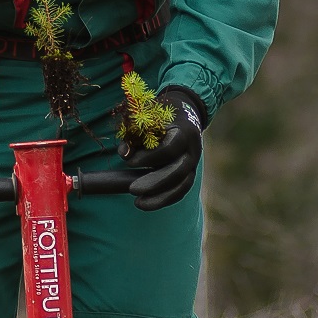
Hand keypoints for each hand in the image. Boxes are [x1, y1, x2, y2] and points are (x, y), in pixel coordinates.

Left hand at [121, 86, 205, 210]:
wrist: (185, 114)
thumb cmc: (161, 115)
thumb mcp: (148, 117)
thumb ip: (134, 134)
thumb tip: (124, 153)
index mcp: (184, 131)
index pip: (170, 149)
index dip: (149, 157)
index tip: (130, 161)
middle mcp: (193, 149)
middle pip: (178, 171)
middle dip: (154, 183)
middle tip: (132, 190)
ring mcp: (194, 163)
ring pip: (183, 185)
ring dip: (161, 198)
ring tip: (139, 203)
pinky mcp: (190, 173)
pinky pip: (181, 190)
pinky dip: (165, 199)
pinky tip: (148, 203)